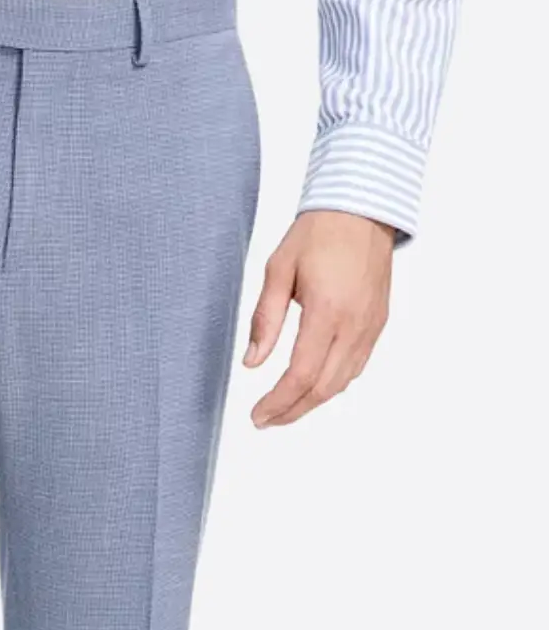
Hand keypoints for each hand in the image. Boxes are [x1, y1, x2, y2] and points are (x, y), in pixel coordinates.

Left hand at [244, 211, 393, 427]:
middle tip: (265, 420)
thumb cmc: (319, 232)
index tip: (257, 416)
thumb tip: (252, 363)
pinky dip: (332, 384)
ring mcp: (370, 326)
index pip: (301, 375)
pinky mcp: (378, 323)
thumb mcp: (278, 270)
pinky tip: (312, 386)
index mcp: (328, 311)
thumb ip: (265, 319)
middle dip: (292, 411)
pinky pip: (356, 366)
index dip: (278, 402)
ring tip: (284, 409)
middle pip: (323, 388)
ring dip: (312, 402)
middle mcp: (354, 324)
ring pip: (342, 382)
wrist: (363, 208)